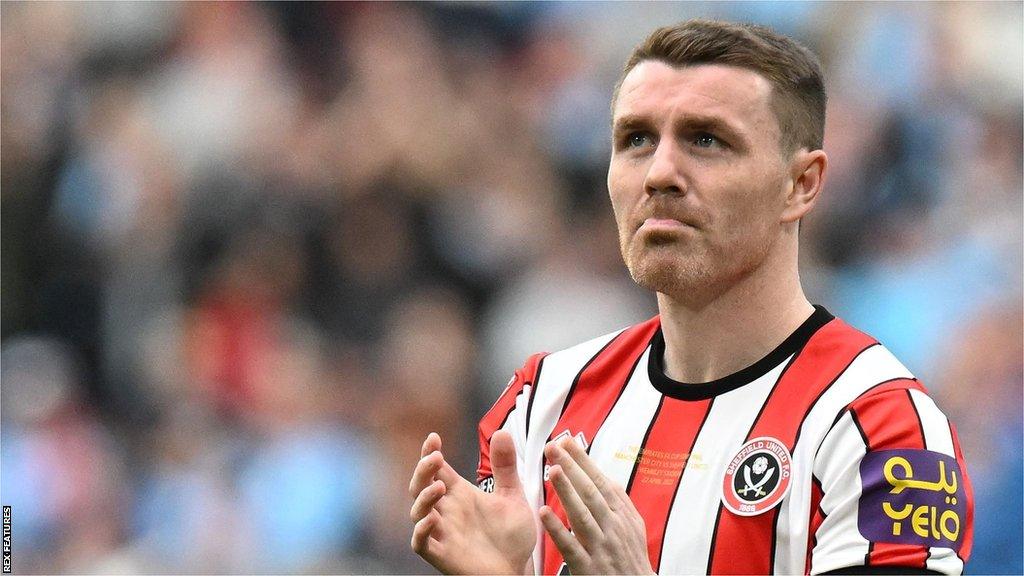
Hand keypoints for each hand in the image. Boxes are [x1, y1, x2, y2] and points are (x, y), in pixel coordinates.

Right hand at [409, 431, 535, 574]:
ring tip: (440, 486)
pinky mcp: (443, 554)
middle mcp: (447, 510)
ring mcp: (442, 532)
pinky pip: (421, 543)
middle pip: (421, 485)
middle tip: (435, 456)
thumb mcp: (512, 496)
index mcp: (459, 494)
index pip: (436, 468)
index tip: (433, 437)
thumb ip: (505, 467)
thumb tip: (501, 431)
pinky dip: (421, 531)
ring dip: (423, 498)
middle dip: (423, 470)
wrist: (518, 571)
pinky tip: (432, 520)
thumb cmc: (511, 536)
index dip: (429, 452)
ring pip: (417, 512)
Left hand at [540, 436, 653, 574]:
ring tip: (552, 470)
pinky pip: (571, 546)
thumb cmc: (630, 558)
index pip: (600, 482)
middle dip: (572, 468)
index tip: (567, 442)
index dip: (583, 461)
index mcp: (620, 515)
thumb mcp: (633, 527)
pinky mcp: (588, 567)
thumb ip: (619, 502)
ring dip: (567, 491)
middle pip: (590, 492)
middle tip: (554, 448)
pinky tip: (544, 513)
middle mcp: (612, 527)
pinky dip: (558, 529)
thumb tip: (606, 477)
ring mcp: (600, 547)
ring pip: (582, 515)